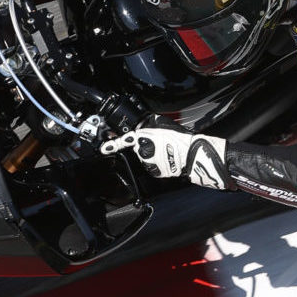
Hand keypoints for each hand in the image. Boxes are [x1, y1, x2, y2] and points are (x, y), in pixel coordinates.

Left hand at [100, 127, 228, 188]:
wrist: (193, 154)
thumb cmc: (181, 138)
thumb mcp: (163, 125)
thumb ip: (149, 126)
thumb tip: (142, 127)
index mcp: (145, 137)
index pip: (125, 140)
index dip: (113, 144)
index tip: (104, 148)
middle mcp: (144, 151)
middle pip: (139, 150)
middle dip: (146, 147)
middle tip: (162, 144)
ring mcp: (149, 163)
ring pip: (146, 160)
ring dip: (153, 156)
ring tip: (167, 152)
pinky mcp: (156, 172)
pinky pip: (153, 167)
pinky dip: (159, 164)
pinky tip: (168, 159)